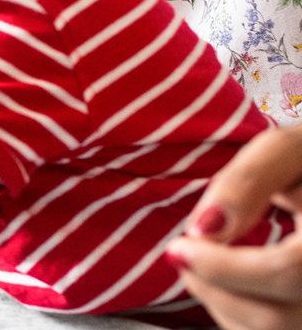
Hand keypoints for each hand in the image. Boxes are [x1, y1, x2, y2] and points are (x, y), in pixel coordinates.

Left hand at [167, 126, 301, 329]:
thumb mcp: (288, 152)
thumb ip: (249, 181)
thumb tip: (205, 229)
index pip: (286, 272)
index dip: (222, 267)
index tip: (179, 246)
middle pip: (276, 317)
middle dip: (213, 288)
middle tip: (182, 254)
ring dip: (221, 302)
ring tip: (205, 260)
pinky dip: (238, 313)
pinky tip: (229, 281)